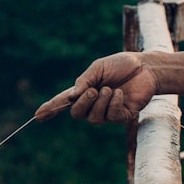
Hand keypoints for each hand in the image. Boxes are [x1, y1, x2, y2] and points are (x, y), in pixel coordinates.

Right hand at [34, 52, 156, 123]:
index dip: (50, 109)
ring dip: (100, 102)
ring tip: (110, 89)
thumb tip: (70, 97)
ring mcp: (108, 112)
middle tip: (94, 90)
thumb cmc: (122, 65)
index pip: (64, 102)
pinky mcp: (122, 117)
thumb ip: (84, 80)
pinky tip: (120, 94)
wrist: (146, 68)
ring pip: (93, 118)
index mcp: (85, 90)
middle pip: (77, 114)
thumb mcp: (99, 67)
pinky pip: (111, 117)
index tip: (37, 116)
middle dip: (83, 103)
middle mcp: (94, 104)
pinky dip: (114, 104)